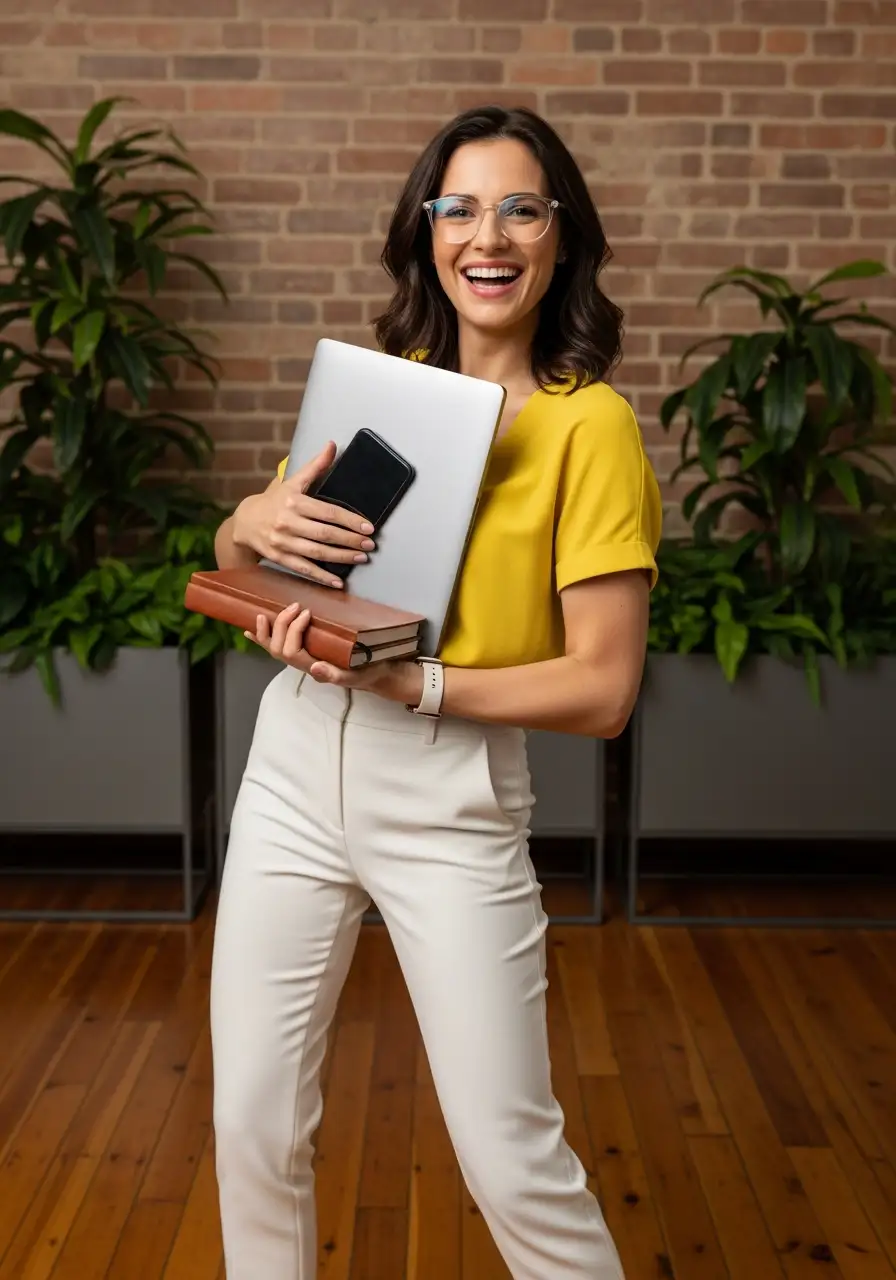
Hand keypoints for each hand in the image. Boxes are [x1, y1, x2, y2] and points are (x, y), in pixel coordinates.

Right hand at [233, 442, 375, 587]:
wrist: (246, 521)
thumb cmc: (275, 500)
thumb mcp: (293, 481)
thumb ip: (315, 466)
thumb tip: (332, 445)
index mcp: (294, 501)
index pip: (328, 512)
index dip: (350, 520)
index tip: (368, 527)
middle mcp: (287, 522)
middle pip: (324, 534)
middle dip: (350, 540)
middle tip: (370, 545)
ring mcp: (283, 542)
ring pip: (317, 552)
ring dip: (341, 557)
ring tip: (361, 557)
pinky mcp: (279, 557)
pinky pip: (304, 569)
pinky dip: (321, 576)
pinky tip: (338, 581)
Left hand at [247, 603, 423, 703]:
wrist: (375, 674)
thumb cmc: (366, 672)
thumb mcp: (354, 675)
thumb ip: (334, 675)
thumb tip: (314, 669)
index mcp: (311, 667)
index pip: (290, 650)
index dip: (293, 630)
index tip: (307, 612)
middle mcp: (301, 664)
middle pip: (277, 647)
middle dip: (280, 625)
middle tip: (294, 606)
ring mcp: (299, 659)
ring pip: (272, 648)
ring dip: (266, 632)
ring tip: (262, 615)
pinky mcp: (302, 653)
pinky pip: (276, 647)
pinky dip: (262, 639)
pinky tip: (252, 631)